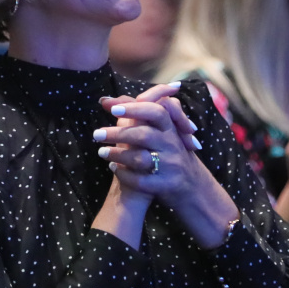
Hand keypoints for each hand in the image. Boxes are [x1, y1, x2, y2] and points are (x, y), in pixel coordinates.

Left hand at [95, 85, 237, 248]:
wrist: (191, 187)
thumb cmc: (168, 152)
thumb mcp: (160, 130)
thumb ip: (135, 113)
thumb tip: (104, 100)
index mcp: (171, 128)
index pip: (156, 111)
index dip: (135, 109)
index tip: (112, 109)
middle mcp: (174, 145)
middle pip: (144, 134)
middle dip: (117, 134)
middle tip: (96, 134)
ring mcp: (172, 165)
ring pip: (141, 158)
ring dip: (117, 154)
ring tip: (101, 151)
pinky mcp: (168, 185)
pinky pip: (142, 181)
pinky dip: (125, 175)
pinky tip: (114, 168)